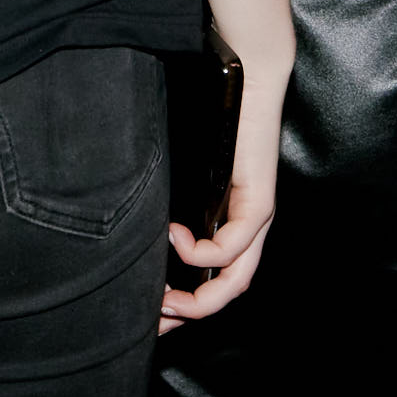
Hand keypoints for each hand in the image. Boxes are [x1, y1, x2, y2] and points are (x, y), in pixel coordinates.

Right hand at [160, 79, 286, 328]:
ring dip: (198, 299)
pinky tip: (176, 239)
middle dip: (188, 315)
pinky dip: (201, 253)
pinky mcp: (259, 201)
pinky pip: (233, 246)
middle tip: (153, 321)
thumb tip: (137, 229)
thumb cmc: (213, 117)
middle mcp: (250, 227)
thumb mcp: (184, 173)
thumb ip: (169, 202)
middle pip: (228, 293)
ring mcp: (258, 217)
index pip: (217, 282)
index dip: (186, 307)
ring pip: (236, 280)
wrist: (246, 76)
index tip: (151, 316)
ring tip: (163, 297)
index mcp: (232, 222)